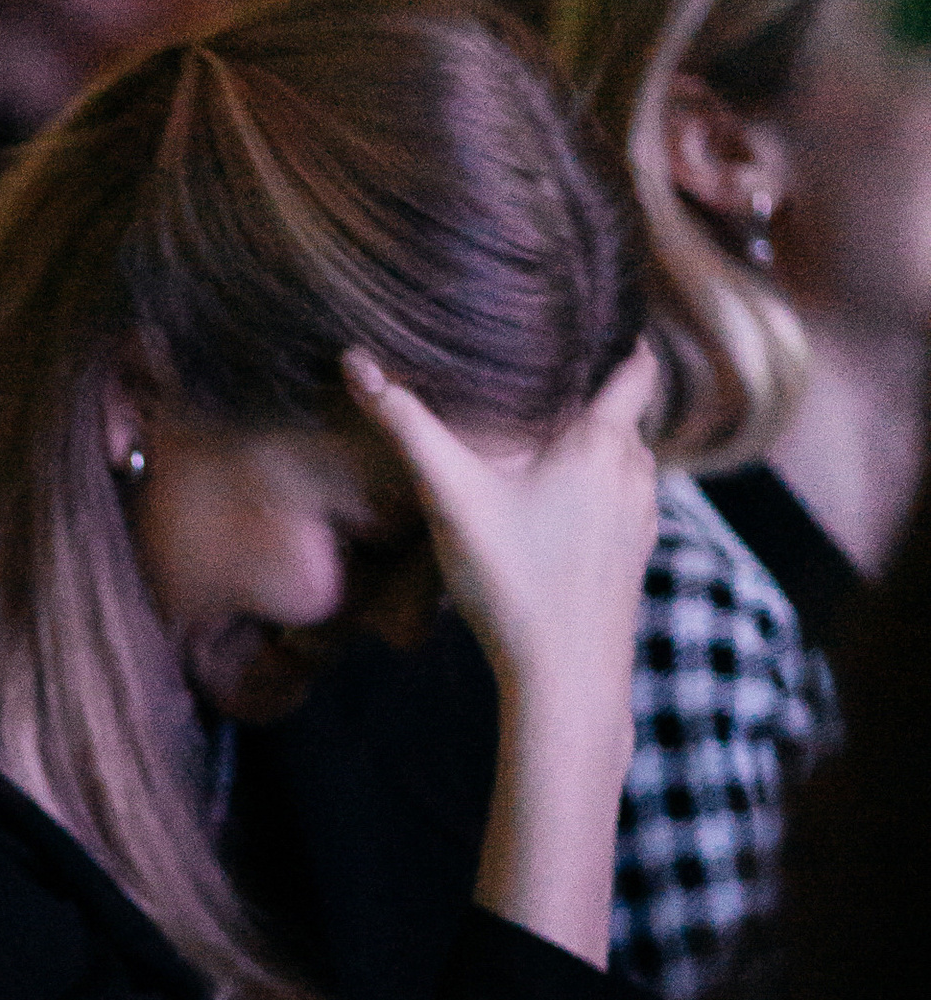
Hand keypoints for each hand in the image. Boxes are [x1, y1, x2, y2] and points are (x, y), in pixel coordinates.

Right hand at [346, 341, 658, 715]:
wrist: (567, 677)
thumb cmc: (514, 582)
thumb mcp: (452, 498)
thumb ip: (408, 427)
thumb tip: (357, 362)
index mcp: (601, 442)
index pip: (637, 368)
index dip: (625, 340)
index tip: (600, 323)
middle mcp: (636, 472)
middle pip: (625, 413)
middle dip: (592, 398)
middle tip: (547, 385)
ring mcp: (643, 518)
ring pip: (626, 461)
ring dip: (595, 449)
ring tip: (549, 447)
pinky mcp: (635, 558)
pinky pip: (624, 504)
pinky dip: (599, 492)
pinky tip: (557, 512)